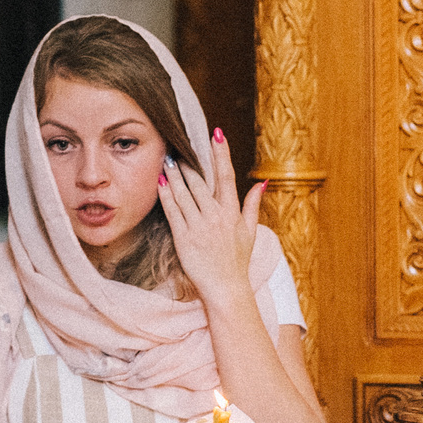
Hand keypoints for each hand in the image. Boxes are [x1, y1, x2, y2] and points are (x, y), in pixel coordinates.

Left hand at [154, 129, 264, 305]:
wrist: (226, 289)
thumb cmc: (237, 261)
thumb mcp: (250, 232)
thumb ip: (252, 205)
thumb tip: (261, 183)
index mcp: (232, 213)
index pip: (227, 176)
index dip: (221, 153)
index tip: (216, 133)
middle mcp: (216, 217)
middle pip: (200, 183)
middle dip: (188, 163)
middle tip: (178, 146)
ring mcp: (199, 228)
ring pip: (184, 194)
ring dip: (174, 175)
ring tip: (167, 160)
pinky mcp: (184, 239)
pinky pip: (173, 212)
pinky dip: (166, 196)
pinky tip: (160, 183)